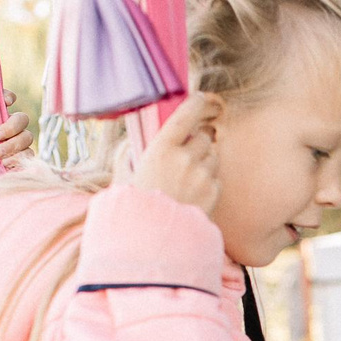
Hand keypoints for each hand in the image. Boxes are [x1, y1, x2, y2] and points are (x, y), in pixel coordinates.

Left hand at [0, 92, 32, 174]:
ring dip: (13, 143)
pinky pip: (29, 154)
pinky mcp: (23, 160)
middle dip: (12, 125)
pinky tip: (3, 164)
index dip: (9, 96)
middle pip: (22, 118)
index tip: (6, 101)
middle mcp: (6, 130)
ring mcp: (17, 145)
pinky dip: (16, 157)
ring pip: (28, 136)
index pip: (4, 101)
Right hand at [131, 93, 221, 214]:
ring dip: (205, 161)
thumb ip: (127, 153)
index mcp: (161, 149)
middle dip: (199, 140)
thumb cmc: (133, 207)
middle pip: (204, 135)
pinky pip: (217, 177)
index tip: (203, 100)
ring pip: (213, 155)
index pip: (186, 114)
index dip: (198, 103)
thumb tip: (128, 141)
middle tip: (188, 151)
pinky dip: (209, 181)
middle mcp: (185, 158)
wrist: (152, 241)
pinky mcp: (213, 192)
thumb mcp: (123, 175)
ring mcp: (202, 176)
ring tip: (186, 178)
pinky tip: (192, 194)